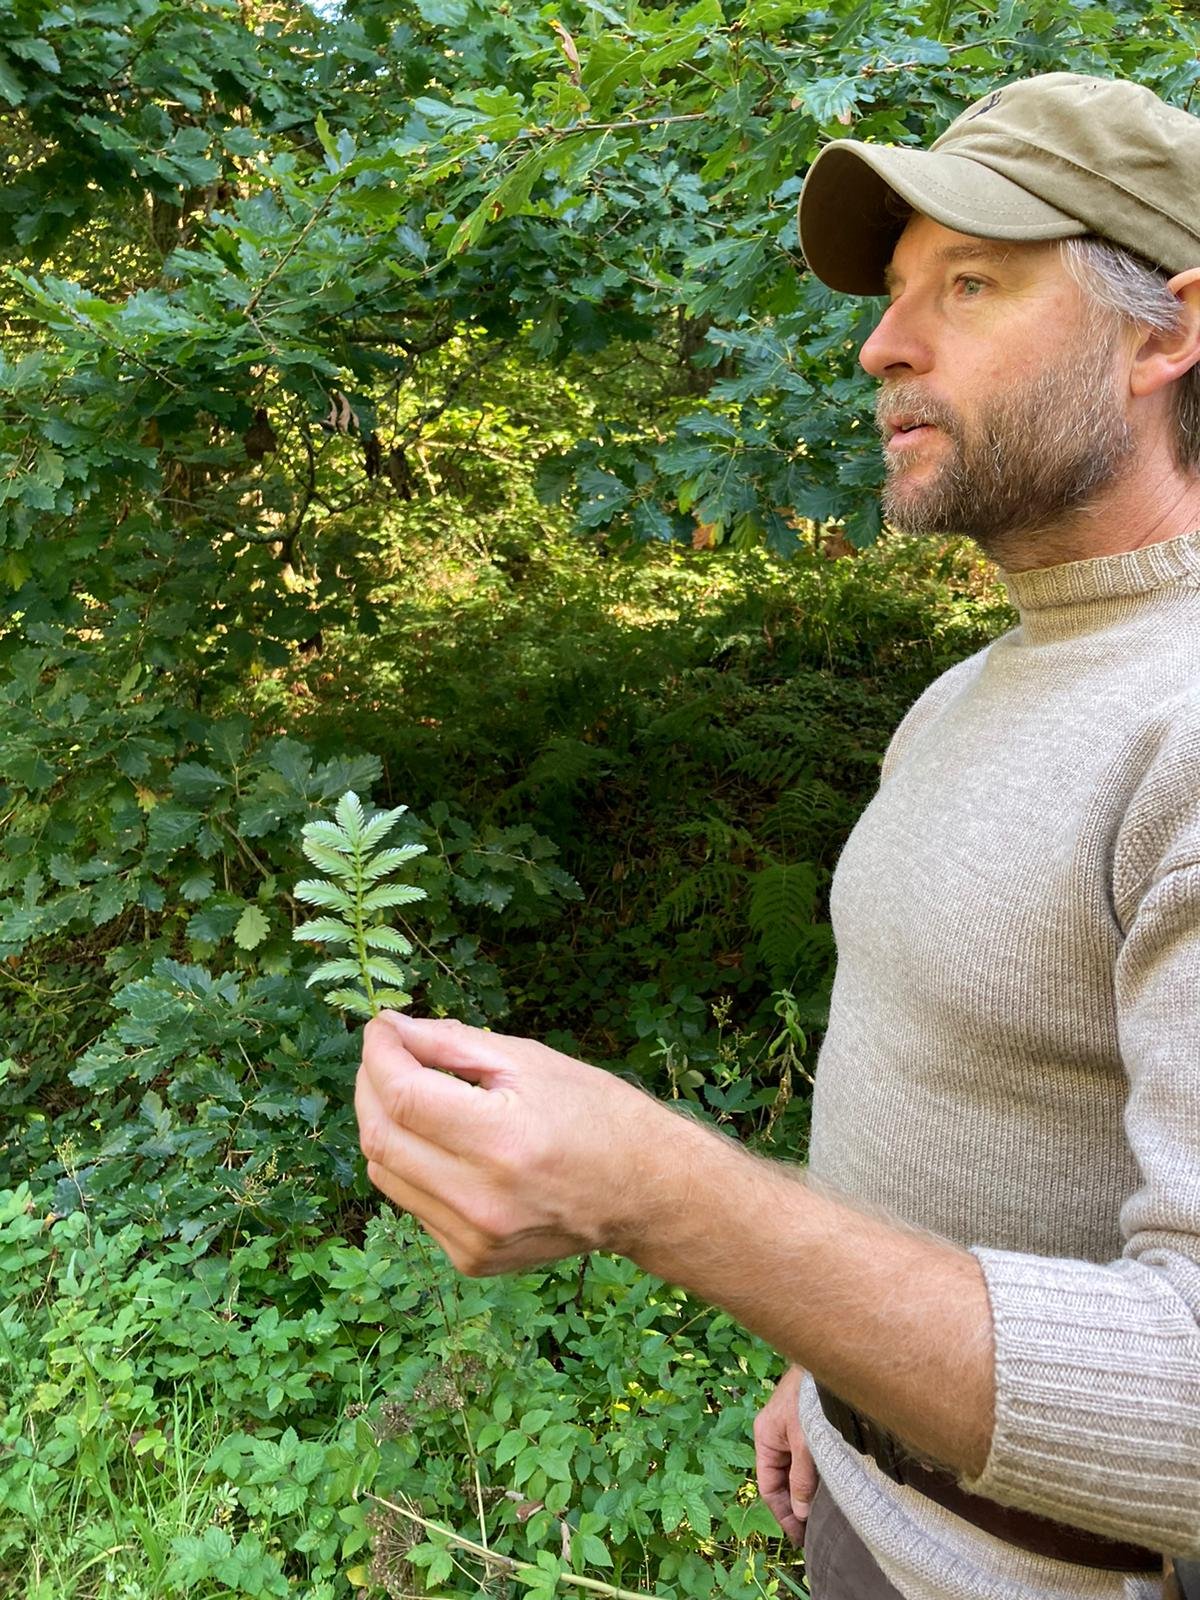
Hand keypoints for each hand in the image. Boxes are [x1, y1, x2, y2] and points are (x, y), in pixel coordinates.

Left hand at [355, 1012, 676, 1274]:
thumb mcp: (530, 1061)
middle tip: (385, 1055)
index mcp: (502, 1141)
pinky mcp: (469, 1259)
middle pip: (380, 1138)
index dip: (379, 1054)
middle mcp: (481, 1199)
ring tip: (409, 1092)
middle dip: (369, 1086)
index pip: (402, 1096)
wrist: (643, 1191)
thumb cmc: (594, 1112)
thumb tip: (389, 1028)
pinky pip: (411, 1202)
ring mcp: (472, 1238)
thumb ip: (451, 1042)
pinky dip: (410, 1163)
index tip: (381, 1028)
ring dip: (383, 1125)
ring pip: (384, 1173)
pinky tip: (441, 1142)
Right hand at [754, 1366, 818, 1545]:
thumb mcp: (805, 1442)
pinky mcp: (810, 1427)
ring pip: (797, 1471)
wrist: (830, 1361)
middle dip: (795, 1507)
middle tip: (814, 1534)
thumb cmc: (810, 1398)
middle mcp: (777, 1436)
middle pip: (782, 1481)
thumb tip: (801, 1513)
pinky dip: (818, 1477)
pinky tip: (832, 1490)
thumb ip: (802, 1478)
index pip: (768, 1486)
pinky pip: (810, 1460)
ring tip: (824, 1518)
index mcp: (766, 1438)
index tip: (800, 1537)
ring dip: (808, 1493)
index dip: (782, 1514)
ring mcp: (793, 1431)